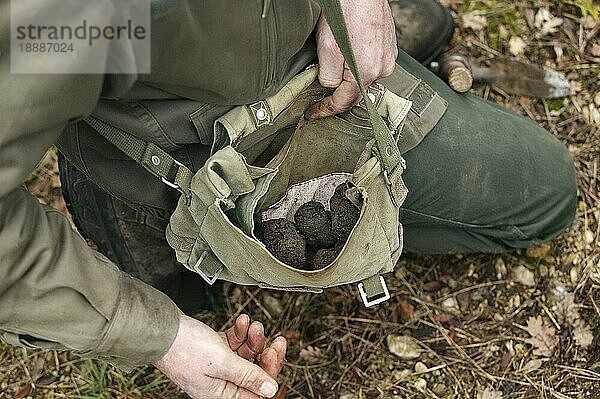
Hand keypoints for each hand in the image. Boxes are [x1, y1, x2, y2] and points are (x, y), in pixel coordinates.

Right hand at [154, 313, 285, 398]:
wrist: (161, 328)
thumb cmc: (184, 348)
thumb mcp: (221, 363)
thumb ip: (247, 376)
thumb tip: (271, 389)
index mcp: (221, 394)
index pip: (256, 391)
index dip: (269, 372)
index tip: (274, 352)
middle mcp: (220, 382)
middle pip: (254, 372)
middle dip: (265, 353)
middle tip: (275, 339)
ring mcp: (217, 365)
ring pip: (246, 354)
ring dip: (253, 338)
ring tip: (252, 325)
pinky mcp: (214, 349)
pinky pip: (235, 343)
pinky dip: (240, 332)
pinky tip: (241, 321)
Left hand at [306, 0, 397, 119]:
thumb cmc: (347, 10)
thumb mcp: (326, 49)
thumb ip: (328, 77)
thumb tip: (330, 87)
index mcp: (366, 72)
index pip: (343, 103)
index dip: (325, 110)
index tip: (314, 113)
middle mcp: (382, 68)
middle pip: (355, 91)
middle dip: (337, 91)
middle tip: (319, 87)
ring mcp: (388, 57)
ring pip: (363, 77)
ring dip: (348, 74)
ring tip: (336, 56)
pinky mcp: (389, 48)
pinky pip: (371, 64)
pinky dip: (358, 62)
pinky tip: (349, 48)